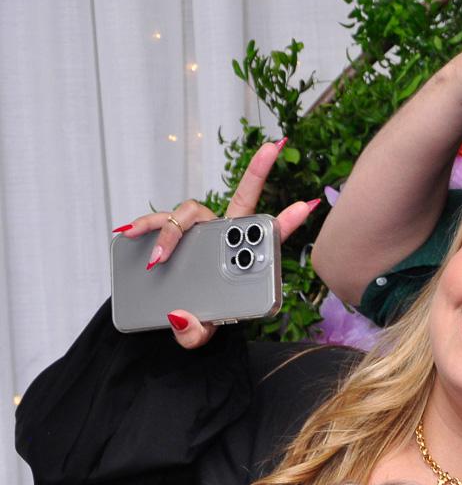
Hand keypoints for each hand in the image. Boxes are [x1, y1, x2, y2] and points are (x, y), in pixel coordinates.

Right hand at [112, 139, 318, 348]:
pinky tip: (129, 233)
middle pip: (241, 204)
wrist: (178, 315)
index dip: (286, 223)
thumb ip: (194, 332)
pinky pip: (160, 221)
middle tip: (272, 148)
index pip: (269, 240)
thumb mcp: (199, 335)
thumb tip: (180, 315)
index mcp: (243, 263)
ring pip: (192, 212)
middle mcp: (226, 239)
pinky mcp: (174, 232)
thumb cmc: (199, 321)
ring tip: (156, 256)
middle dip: (257, 175)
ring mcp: (201, 232)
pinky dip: (146, 227)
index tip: (308, 204)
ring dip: (174, 228)